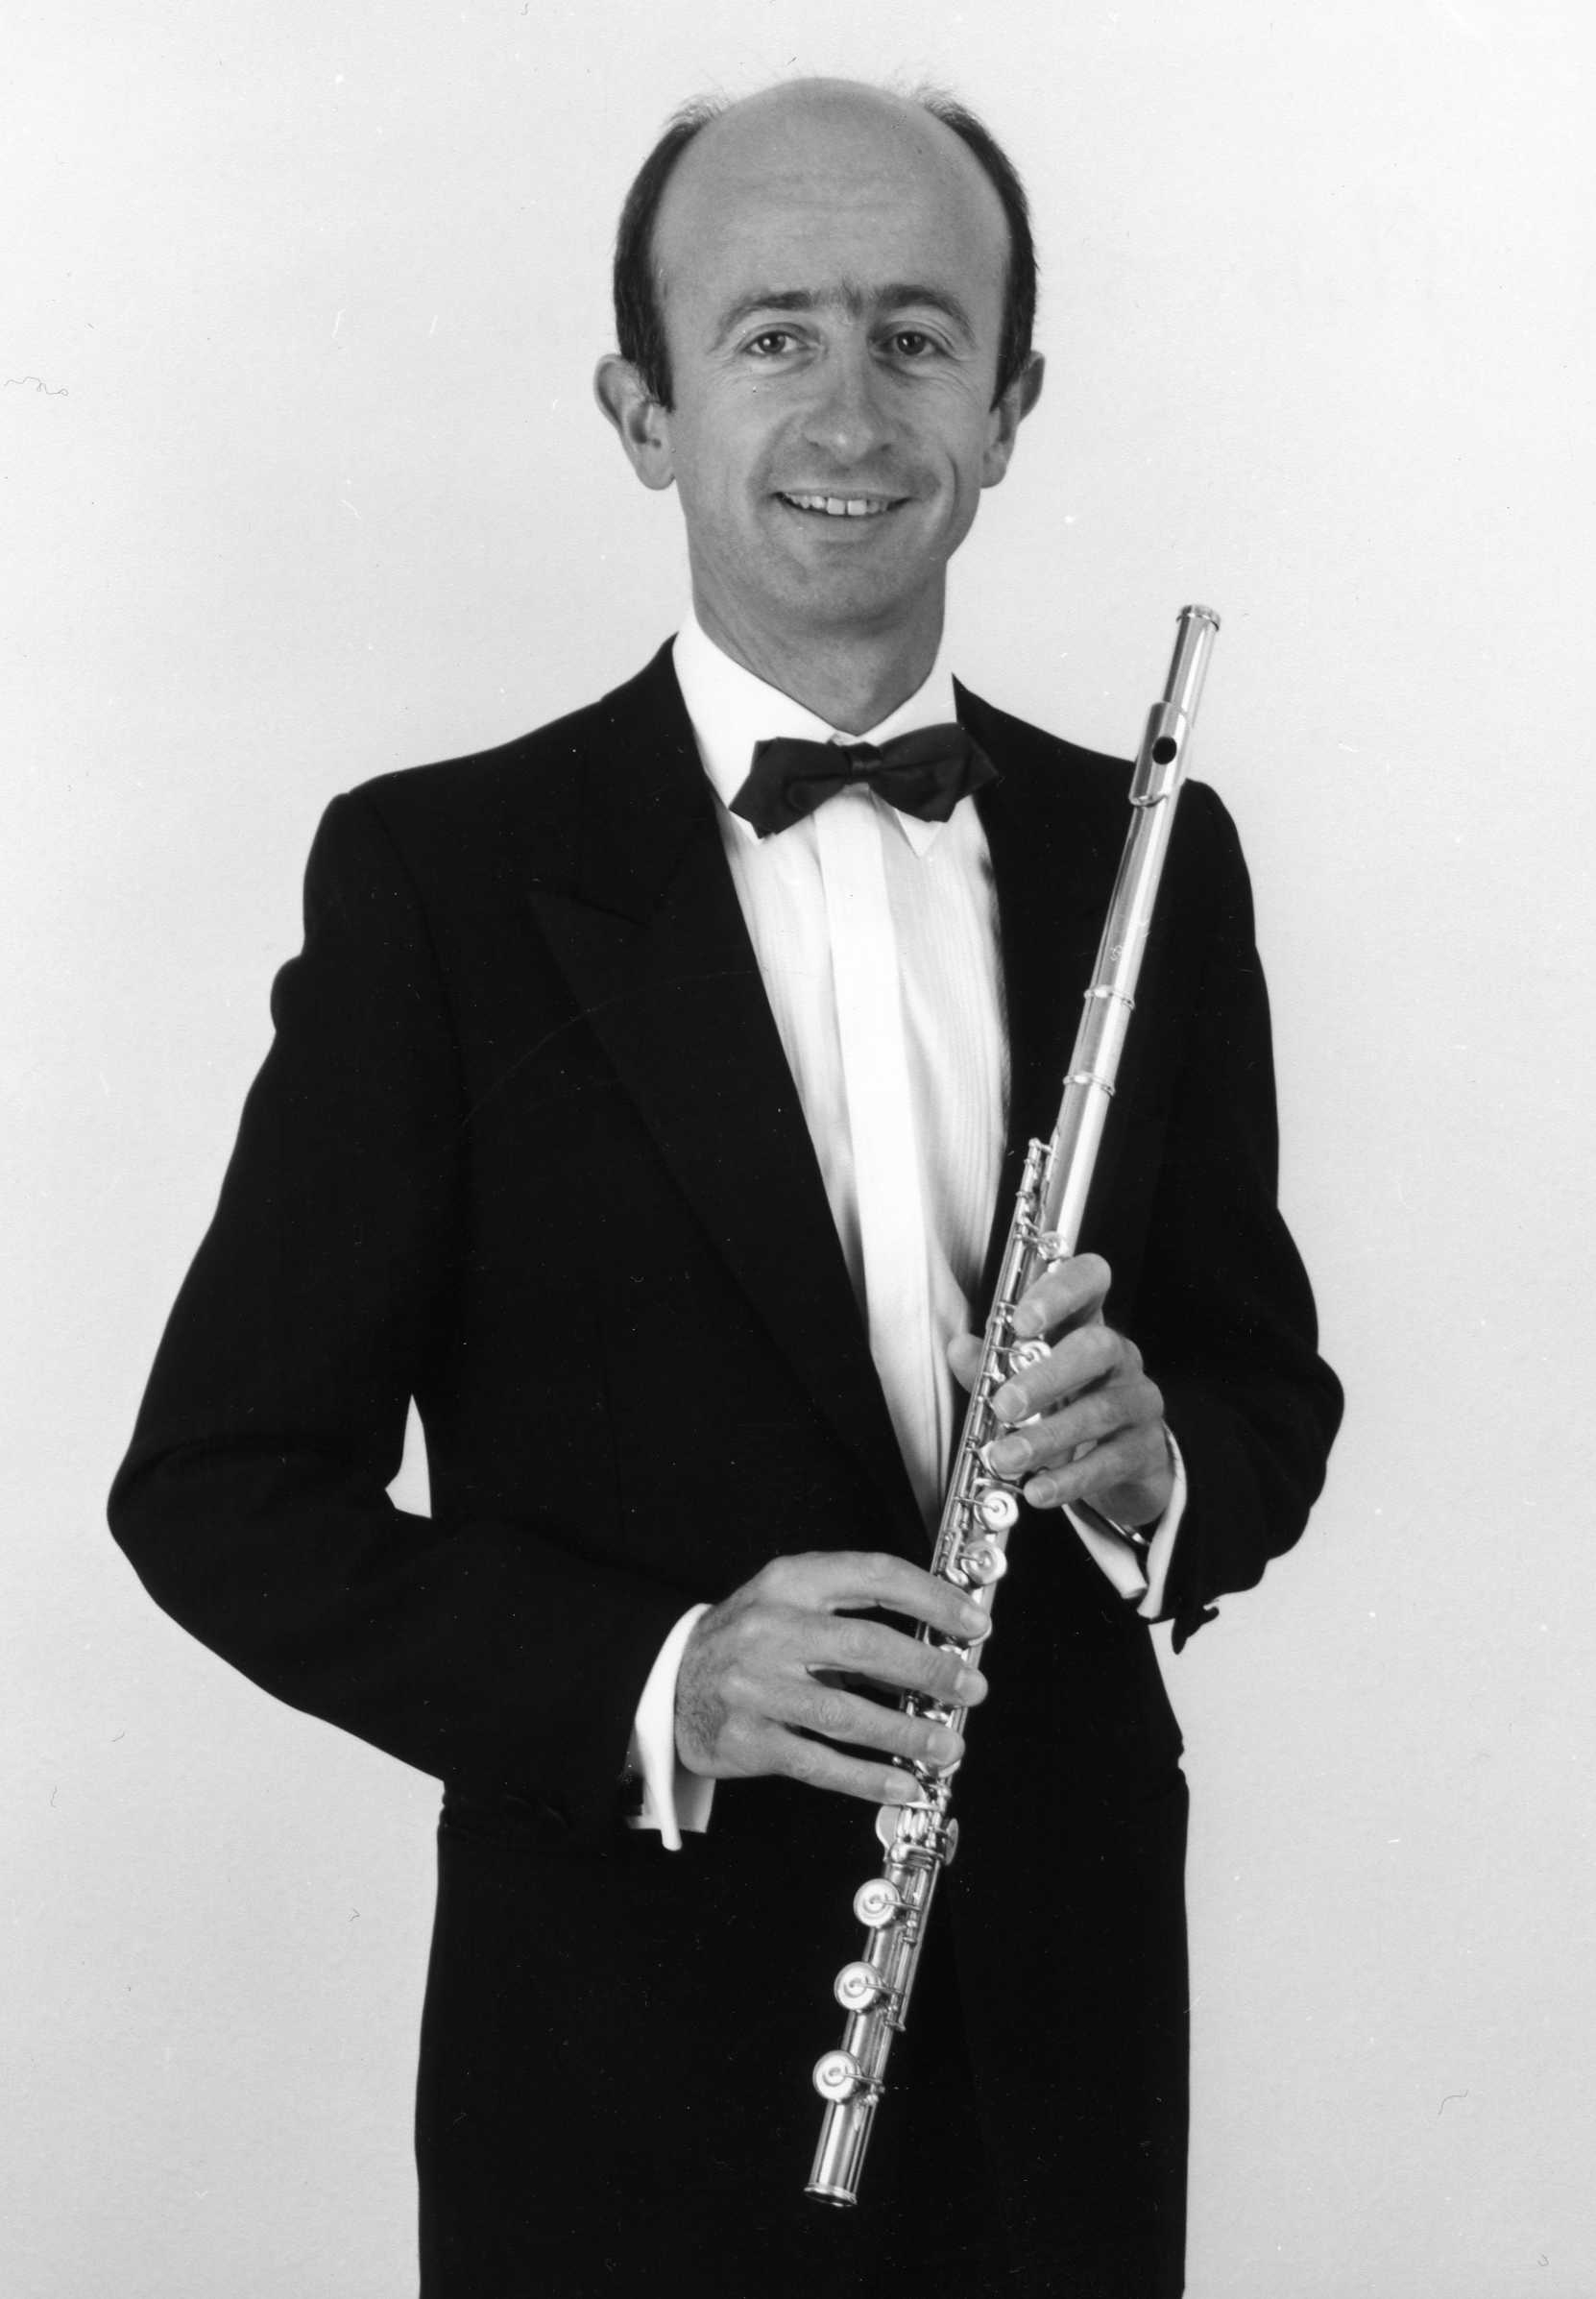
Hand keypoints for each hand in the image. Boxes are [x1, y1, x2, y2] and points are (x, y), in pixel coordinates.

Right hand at [674, 1551, 988, 1803]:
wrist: (670, 1678)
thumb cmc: (748, 1638)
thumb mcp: (789, 1597)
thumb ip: (851, 1607)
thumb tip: (938, 1639)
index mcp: (791, 1582)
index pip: (874, 1577)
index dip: (932, 1599)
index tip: (973, 1623)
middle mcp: (773, 1629)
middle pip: (867, 1647)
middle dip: (930, 1671)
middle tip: (970, 1688)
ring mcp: (757, 1687)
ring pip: (846, 1715)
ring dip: (907, 1734)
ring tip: (948, 1746)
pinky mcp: (748, 1739)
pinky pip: (819, 1763)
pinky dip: (867, 1777)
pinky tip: (903, 1783)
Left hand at [947, 1252, 1172, 1528]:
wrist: (1120, 1467)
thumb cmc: (1065, 1406)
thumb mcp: (1025, 1382)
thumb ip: (991, 1365)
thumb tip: (959, 1348)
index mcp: (1085, 1324)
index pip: (1089, 1282)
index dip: (1059, 1293)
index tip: (1021, 1320)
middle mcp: (1118, 1355)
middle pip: (1097, 1347)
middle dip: (1048, 1376)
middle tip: (1005, 1405)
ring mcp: (1137, 1401)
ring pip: (1102, 1410)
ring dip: (1049, 1436)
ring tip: (1006, 1458)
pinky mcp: (1145, 1449)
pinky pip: (1111, 1462)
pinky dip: (1070, 1479)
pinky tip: (1039, 1490)